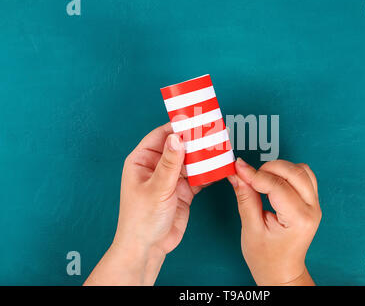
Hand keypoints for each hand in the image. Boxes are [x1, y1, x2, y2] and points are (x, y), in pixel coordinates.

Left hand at [85, 123, 203, 284]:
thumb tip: (177, 138)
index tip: (195, 119)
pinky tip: (219, 167)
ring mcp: (171, 178)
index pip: (161, 136)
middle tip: (213, 131)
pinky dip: (209, 172)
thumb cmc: (141, 219)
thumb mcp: (156, 188)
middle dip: (195, 140)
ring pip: (191, 160)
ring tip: (220, 146)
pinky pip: (198, 176)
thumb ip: (169, 164)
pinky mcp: (183, 190)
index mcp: (142, 161)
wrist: (149, 248)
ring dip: (204, 156)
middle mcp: (157, 166)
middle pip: (179, 146)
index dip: (177, 127)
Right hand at [228, 158, 320, 285]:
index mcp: (298, 219)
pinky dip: (287, 172)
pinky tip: (273, 181)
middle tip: (248, 175)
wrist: (282, 271)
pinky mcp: (312, 201)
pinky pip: (304, 176)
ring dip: (279, 168)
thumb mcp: (251, 229)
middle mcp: (311, 209)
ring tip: (261, 179)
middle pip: (294, 172)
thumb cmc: (267, 258)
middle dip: (268, 168)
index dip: (255, 174)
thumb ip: (245, 198)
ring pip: (301, 170)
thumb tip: (237, 175)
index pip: (277, 186)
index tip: (238, 168)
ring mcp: (314, 204)